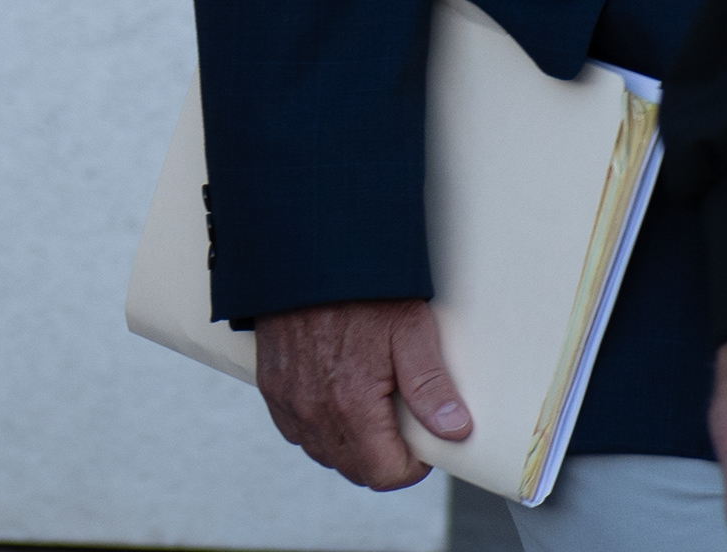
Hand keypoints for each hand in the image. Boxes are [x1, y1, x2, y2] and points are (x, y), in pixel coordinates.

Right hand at [256, 297, 469, 488]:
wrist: (306, 250)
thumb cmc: (362, 289)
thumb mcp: (410, 330)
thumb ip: (431, 386)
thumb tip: (455, 430)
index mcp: (351, 404)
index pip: (383, 474)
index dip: (411, 467)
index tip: (421, 442)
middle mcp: (313, 410)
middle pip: (354, 470)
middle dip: (382, 458)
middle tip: (399, 424)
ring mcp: (288, 399)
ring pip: (323, 453)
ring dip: (348, 445)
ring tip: (368, 412)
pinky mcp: (270, 384)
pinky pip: (294, 431)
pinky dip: (316, 428)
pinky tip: (334, 403)